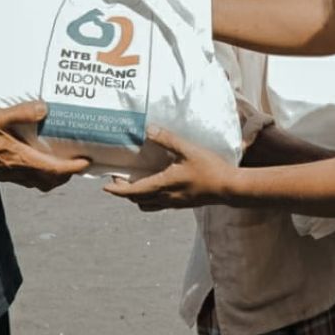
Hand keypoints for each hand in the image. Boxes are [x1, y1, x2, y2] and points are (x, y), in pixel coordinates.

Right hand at [0, 102, 90, 190]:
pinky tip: (37, 158)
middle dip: (68, 174)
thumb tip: (45, 108)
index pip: (57, 170)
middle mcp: (20, 172)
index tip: (88, 161)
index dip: (75, 167)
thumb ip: (21, 113)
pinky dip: (41, 173)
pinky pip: (29, 179)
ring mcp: (12, 176)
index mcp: (23, 160)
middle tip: (78, 161)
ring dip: (55, 176)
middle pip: (52, 181)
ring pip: (41, 183)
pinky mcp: (4, 175)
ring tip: (63, 160)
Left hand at [104, 126, 235, 210]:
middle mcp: (166, 197)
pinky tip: (157, 185)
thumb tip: (148, 129)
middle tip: (118, 180)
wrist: (229, 188)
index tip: (105, 187)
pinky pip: (159, 204)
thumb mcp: (188, 150)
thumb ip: (168, 139)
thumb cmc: (210, 169)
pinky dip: (151, 198)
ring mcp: (174, 203)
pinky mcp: (183, 204)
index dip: (117, 191)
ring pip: (148, 205)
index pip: (133, 192)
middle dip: (125, 193)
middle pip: (137, 200)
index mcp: (163, 185)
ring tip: (135, 184)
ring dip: (137, 197)